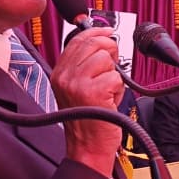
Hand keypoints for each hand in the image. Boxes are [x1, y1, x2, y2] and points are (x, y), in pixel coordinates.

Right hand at [50, 27, 124, 177]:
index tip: (108, 31)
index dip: (97, 32)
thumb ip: (86, 64)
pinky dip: (118, 90)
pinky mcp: (92, 92)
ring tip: (106, 92)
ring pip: (107, 59)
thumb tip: (104, 40)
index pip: (79, 39)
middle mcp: (64, 76)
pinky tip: (109, 101)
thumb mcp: (79, 88)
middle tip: (111, 71)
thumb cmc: (88, 119)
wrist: (87, 147)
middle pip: (95, 43)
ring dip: (114, 76)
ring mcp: (76, 83)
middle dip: (110, 53)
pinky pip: (116, 77)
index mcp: (60, 73)